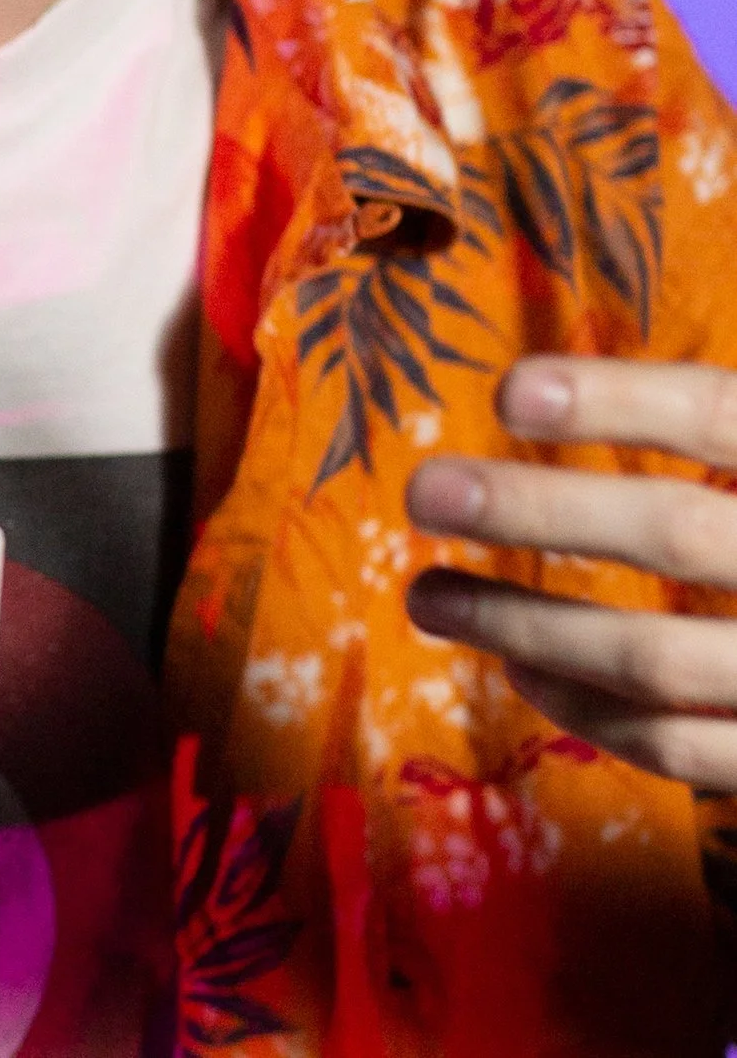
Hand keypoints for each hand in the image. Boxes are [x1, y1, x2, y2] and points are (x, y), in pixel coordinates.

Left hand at [407, 355, 736, 786]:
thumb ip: (722, 427)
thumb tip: (554, 381)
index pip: (729, 416)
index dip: (624, 401)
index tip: (509, 391)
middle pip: (681, 534)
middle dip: (539, 514)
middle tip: (424, 492)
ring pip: (658, 657)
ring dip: (524, 624)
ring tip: (426, 594)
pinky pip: (684, 749)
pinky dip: (588, 713)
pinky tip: (516, 669)